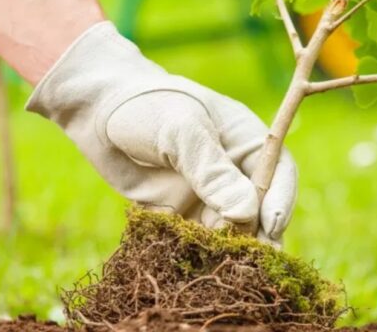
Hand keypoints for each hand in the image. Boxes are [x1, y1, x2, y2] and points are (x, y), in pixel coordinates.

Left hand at [26, 22, 296, 244]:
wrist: (97, 113)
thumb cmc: (146, 107)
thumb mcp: (181, 130)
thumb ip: (211, 170)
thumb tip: (245, 214)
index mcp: (246, 141)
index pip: (279, 173)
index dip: (279, 200)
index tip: (271, 225)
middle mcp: (233, 173)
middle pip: (259, 211)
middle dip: (258, 236)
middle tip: (252, 260)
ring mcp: (207, 198)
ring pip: (231, 233)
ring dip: (229, 251)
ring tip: (223, 268)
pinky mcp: (181, 218)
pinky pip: (198, 243)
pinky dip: (198, 257)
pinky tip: (193, 269)